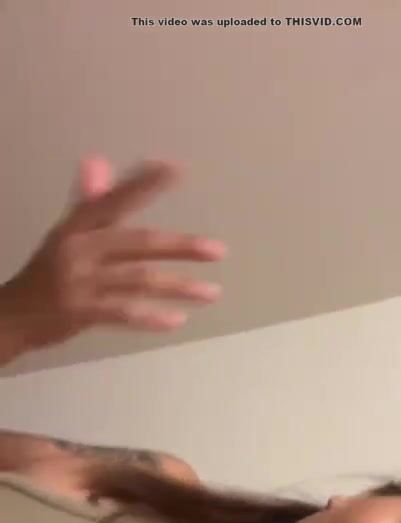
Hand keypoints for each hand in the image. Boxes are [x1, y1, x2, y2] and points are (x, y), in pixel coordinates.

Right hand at [0, 156, 227, 356]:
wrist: (11, 315)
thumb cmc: (46, 275)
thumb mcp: (65, 236)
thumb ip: (89, 205)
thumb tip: (99, 164)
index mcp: (77, 225)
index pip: (114, 199)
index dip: (143, 184)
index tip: (175, 170)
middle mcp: (79, 248)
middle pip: (139, 242)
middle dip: (182, 247)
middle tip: (218, 251)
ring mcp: (80, 281)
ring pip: (140, 280)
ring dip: (179, 287)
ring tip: (212, 293)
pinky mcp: (80, 312)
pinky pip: (125, 312)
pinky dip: (152, 317)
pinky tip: (177, 319)